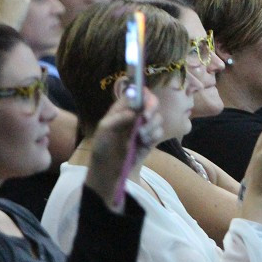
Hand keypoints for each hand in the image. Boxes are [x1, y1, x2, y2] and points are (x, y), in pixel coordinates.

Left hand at [85, 93, 163, 211]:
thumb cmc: (102, 146)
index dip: (143, 94)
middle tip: (146, 118)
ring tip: (140, 136)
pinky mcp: (151, 139)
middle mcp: (136, 115)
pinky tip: (144, 142)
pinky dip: (153, 136)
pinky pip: (159, 132)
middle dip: (151, 109)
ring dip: (151, 126)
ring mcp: (144, 127)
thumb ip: (117, 118)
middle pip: (152, 102)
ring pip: (158, 118)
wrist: (109, 168)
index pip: (137, 93)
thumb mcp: (104, 130)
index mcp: (123, 108)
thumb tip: (133, 112)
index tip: (144, 102)